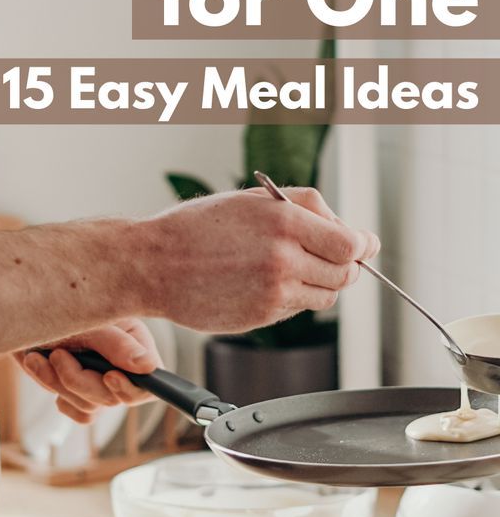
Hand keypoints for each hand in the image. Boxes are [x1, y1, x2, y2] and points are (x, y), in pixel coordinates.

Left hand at [15, 316, 161, 424]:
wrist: (17, 313)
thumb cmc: (54, 306)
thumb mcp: (87, 323)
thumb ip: (118, 345)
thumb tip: (150, 367)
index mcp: (134, 341)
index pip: (150, 379)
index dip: (131, 386)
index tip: (109, 376)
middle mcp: (122, 362)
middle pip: (115, 397)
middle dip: (81, 381)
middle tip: (58, 355)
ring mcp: (100, 379)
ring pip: (93, 407)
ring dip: (60, 385)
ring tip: (39, 357)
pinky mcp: (80, 392)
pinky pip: (80, 413)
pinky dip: (58, 395)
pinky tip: (43, 369)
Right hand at [140, 186, 379, 335]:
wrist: (153, 265)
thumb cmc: (196, 227)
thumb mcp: (252, 199)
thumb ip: (305, 207)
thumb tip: (348, 228)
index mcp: (284, 222)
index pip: (351, 243)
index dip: (362, 245)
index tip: (364, 244)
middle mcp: (284, 259)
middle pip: (345, 273)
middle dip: (343, 265)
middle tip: (327, 255)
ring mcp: (274, 292)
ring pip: (325, 295)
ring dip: (319, 283)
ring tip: (287, 267)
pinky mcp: (262, 317)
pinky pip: (296, 309)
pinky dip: (292, 298)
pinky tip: (263, 282)